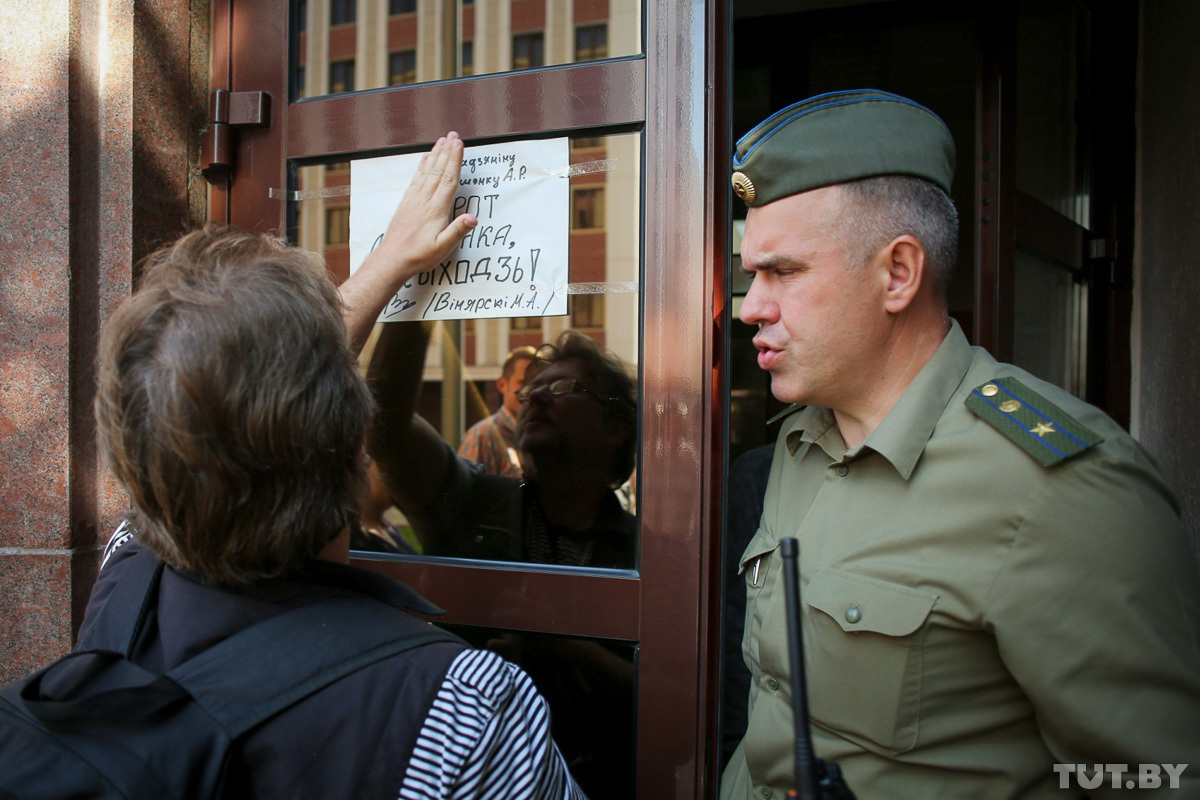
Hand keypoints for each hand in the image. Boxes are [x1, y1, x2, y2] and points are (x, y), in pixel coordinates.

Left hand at [341, 132, 476, 351]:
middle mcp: (424, 200)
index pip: (448, 179)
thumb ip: (457, 231)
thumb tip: (473, 218)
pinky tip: (425, 159)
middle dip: (447, 151)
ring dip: (435, 155)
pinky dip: (422, 167)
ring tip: (441, 141)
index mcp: (436, 209)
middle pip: (438, 170)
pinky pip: (416, 180)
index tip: (459, 144)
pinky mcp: (406, 203)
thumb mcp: (442, 247)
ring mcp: (414, 200)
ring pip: (427, 172)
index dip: (455, 160)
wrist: (392, 259)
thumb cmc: (419, 256)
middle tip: (453, 135)